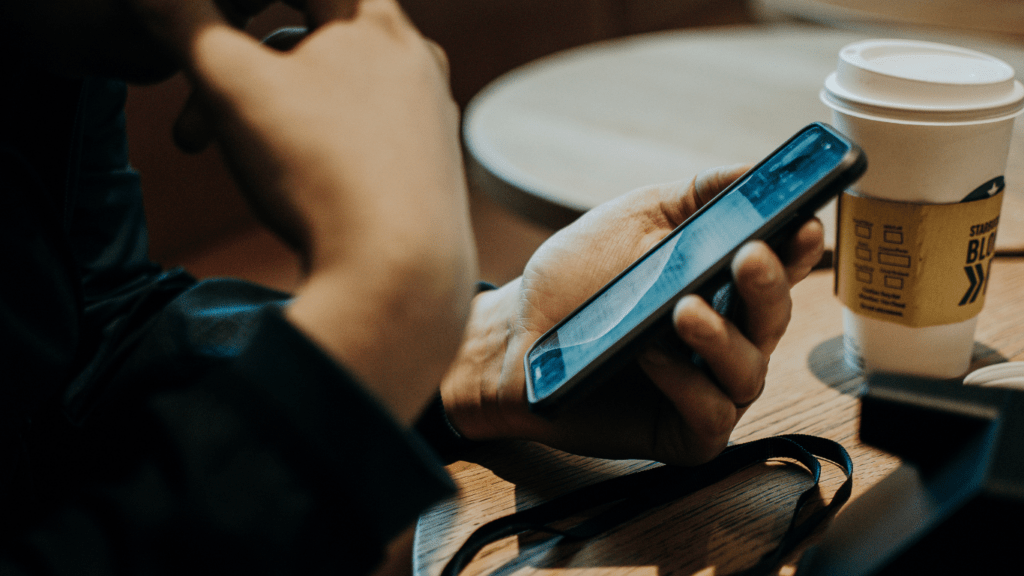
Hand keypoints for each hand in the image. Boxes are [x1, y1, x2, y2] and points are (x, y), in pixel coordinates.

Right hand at [133, 0, 477, 425]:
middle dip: (245, 76)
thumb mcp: (232, 86)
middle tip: (198, 127)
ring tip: (245, 165)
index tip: (219, 35)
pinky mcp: (435, 165)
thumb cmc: (321, 173)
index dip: (248, 8)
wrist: (399, 275)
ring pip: (339, 92)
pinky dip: (325, 147)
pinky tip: (303, 188)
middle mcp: (417, 58)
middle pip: (314, 41)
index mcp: (374, 19)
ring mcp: (432, 114)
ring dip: (279, 116)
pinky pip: (369, 135)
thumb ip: (184, 23)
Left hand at [441, 165, 823, 465]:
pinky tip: (651, 355)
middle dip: (768, 286)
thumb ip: (696, 197)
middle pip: (773, 318)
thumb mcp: (635, 221)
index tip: (805, 223)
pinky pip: (708, 416)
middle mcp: (725, 338)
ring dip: (722, 339)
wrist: (513, 336)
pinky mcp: (681, 432)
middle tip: (750, 256)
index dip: (798, 249)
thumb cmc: (576, 278)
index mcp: (721, 285)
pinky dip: (686, 385)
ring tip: (684, 310)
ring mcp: (706, 387)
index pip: (778, 268)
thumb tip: (756, 169)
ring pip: (748, 371)